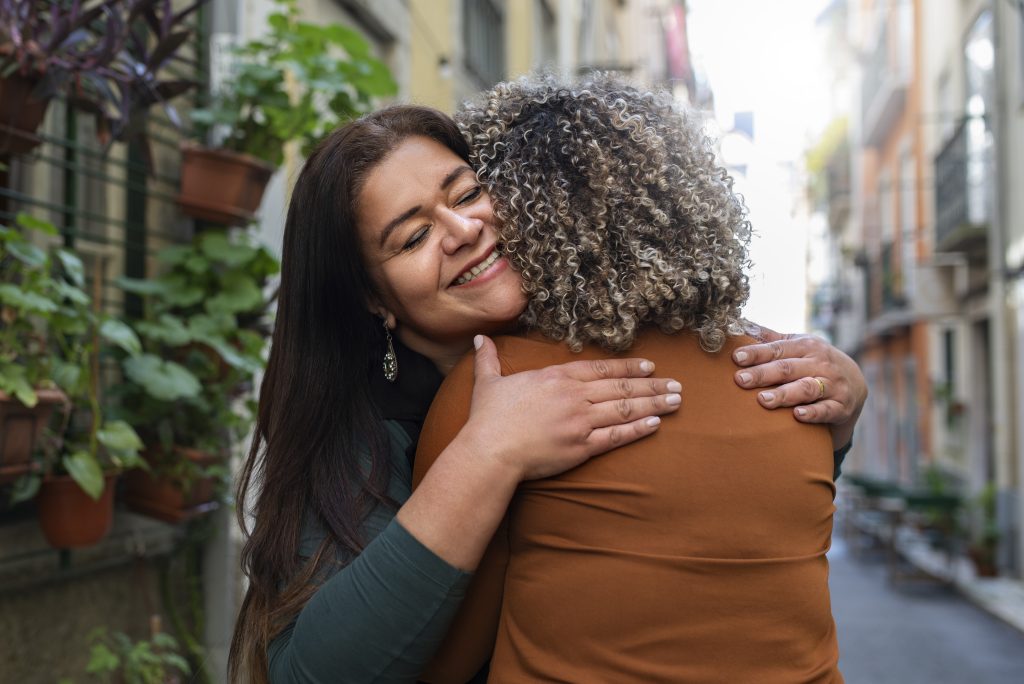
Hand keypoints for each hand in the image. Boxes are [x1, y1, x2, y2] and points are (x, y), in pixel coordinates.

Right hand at [463, 335, 681, 480]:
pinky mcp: (582, 447)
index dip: (628, 368)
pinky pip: (616, 436)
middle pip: (621, 387)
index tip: (649, 367)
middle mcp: (574, 395)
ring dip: (654, 404)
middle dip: (652, 385)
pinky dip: (638, 429)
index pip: (601, 369)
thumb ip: (489, 359)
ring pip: (625, 409)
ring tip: (676, 401)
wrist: (490, 450)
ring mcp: (580, 421)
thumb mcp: (488, 382)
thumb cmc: (488, 418)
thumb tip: (480, 338)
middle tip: (677, 384)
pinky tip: (656, 424)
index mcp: (556, 377)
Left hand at [732, 326, 866, 448]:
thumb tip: (740, 323)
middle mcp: (820, 363)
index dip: (756, 353)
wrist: (855, 383)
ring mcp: (832, 385)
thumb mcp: (798, 346)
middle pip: (788, 368)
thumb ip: (770, 338)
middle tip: (740, 380)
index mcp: (806, 346)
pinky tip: (798, 415)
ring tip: (762, 400)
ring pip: (806, 389)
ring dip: (784, 394)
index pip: (777, 349)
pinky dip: (813, 413)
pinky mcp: (841, 406)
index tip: (736, 357)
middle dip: (763, 374)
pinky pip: (827, 410)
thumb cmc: (815, 361)